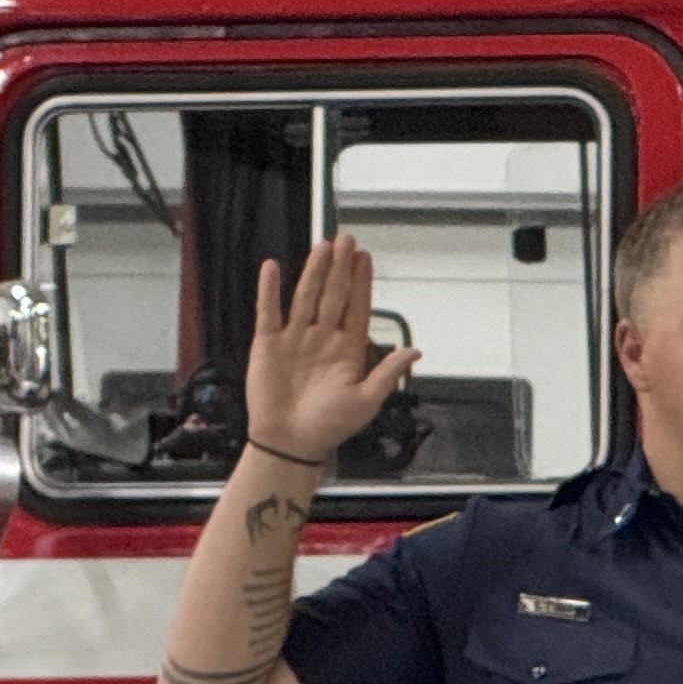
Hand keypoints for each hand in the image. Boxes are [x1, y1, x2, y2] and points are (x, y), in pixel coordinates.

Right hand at [244, 236, 421, 467]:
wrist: (291, 443)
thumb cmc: (329, 426)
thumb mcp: (367, 400)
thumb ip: (388, 373)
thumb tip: (414, 352)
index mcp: (347, 349)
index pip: (356, 307)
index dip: (361, 282)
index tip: (365, 258)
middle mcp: (322, 338)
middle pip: (333, 295)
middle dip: (340, 268)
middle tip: (346, 240)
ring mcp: (295, 338)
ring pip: (306, 297)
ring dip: (313, 272)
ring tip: (322, 247)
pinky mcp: (268, 344)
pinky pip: (269, 312)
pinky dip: (269, 290)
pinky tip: (273, 268)